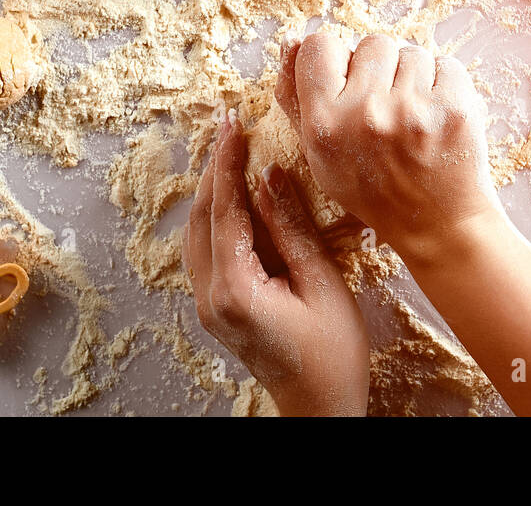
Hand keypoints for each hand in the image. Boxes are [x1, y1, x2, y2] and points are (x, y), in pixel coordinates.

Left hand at [182, 111, 369, 416]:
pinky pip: (206, 248)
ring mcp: (207, 304)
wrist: (320, 407)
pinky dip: (216, 215)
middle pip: (200, 216)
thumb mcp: (322, 284)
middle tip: (228, 125)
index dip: (227, 162)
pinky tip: (234, 196)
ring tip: (230, 151)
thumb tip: (271, 174)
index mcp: (235, 289)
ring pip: (197, 231)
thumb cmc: (333, 353)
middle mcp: (210, 296)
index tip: (233, 123)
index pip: (224, 209)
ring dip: (212, 189)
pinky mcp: (216, 306)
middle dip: (214, 168)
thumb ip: (293, 227)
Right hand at [275, 32, 502, 266]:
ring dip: (414, 78)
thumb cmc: (373, 188)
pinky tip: (436, 117)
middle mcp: (366, 113)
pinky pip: (446, 64)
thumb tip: (290, 39)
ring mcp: (413, 109)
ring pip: (412, 53)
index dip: (337, 60)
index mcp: (325, 123)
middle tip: (386, 110)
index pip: (320, 46)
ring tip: (413, 116)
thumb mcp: (319, 154)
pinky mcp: (454, 108)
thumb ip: (296, 97)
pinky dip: (445, 84)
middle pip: (372, 44)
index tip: (350, 83)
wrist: (436, 224)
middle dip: (381, 69)